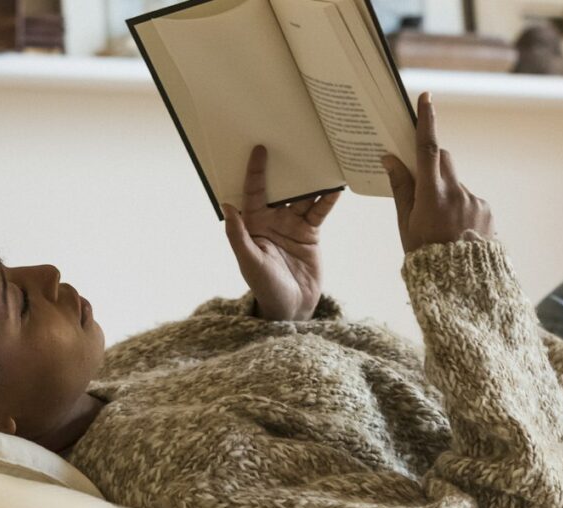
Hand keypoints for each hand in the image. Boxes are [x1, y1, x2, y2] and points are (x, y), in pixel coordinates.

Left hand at [223, 145, 341, 321]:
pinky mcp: (310, 234)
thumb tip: (226, 206)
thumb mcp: (249, 261)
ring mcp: (292, 226)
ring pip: (303, 198)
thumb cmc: (264, 286)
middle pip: (281, 189)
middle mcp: (273, 220)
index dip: (256, 171)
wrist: (290, 308)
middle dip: (286, 169)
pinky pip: (319, 212)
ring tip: (320, 161)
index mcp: (254, 224)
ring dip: (311, 182)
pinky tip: (336, 188)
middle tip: (293, 143)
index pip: (254, 191)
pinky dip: (327, 200)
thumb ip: (237, 235)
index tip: (259, 150)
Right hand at [381, 93, 494, 253]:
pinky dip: (461, 209)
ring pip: (456, 183)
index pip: (428, 148)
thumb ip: (400, 188)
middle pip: (443, 159)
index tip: (427, 97)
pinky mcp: (487, 210)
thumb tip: (391, 158)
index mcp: (432, 195)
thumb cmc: (426, 257)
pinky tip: (456, 232)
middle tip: (421, 186)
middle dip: (431, 163)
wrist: (462, 285)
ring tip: (441, 227)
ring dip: (446, 194)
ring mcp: (475, 201)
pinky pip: (470, 199)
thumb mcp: (405, 224)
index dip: (427, 121)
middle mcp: (457, 193)